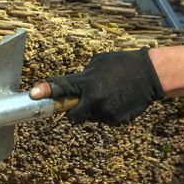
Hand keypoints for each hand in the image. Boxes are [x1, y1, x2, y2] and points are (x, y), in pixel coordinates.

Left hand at [30, 49, 164, 125]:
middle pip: (73, 117)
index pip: (62, 87)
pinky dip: (108, 113)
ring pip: (91, 118)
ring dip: (94, 111)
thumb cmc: (123, 64)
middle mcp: (94, 100)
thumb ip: (83, 75)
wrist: (150, 75)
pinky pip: (105, 120)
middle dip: (75, 111)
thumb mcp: (99, 62)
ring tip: (110, 95)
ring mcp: (106, 113)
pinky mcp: (117, 121)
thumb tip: (74, 86)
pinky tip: (119, 101)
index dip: (45, 91)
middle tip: (84, 102)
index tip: (32, 95)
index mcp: (87, 82)